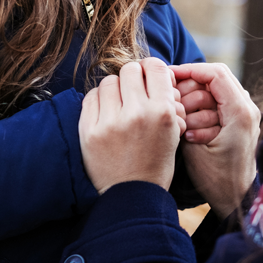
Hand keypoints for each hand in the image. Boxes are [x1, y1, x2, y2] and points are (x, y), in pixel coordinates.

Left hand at [79, 57, 185, 193]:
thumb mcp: (173, 129)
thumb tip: (154, 71)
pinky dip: (98, 100)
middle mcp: (137, 113)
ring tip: (118, 104)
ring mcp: (110, 122)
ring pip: (109, 81)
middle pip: (130, 69)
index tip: (148, 76)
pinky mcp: (89, 131)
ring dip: (115, 88)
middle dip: (133, 77)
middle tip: (133, 90)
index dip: (151, 68)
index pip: (155, 67)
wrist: (132, 195)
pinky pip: (91, 97)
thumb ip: (167, 99)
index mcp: (162, 112)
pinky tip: (105, 112)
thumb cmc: (156, 160)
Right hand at [171, 63, 260, 218]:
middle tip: (172, 101)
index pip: (214, 73)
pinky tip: (189, 124)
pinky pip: (219, 102)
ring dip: (195, 99)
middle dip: (190, 86)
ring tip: (182, 119)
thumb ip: (185, 117)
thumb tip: (171, 94)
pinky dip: (202, 108)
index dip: (189, 70)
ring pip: (215, 89)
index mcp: (240, 111)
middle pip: (215, 77)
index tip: (168, 76)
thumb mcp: (193, 148)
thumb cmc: (216, 179)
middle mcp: (247, 107)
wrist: (237, 201)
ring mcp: (245, 112)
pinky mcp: (240, 119)